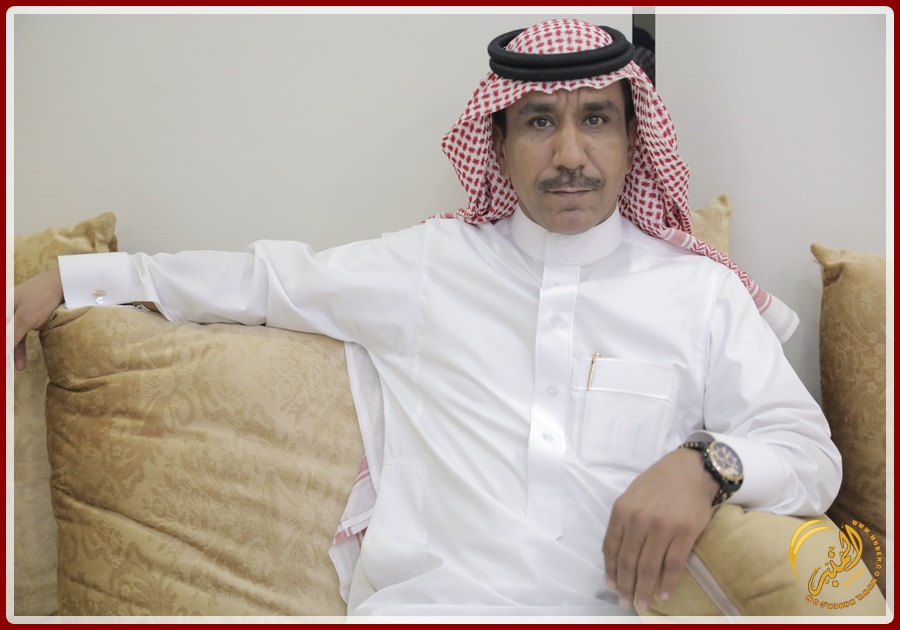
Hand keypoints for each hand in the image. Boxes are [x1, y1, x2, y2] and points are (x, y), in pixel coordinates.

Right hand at [13, 269, 63, 370]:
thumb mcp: (24, 319)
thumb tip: (4, 348)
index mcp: (3, 306)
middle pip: (5, 334)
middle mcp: (6, 309)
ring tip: (19, 368)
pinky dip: (20, 346)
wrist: (63, 284)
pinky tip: (21, 361)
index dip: (4, 346)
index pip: (2, 333)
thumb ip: (10, 336)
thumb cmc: (42, 297)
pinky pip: (19, 334)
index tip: (5, 367)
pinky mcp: (27, 317)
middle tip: (8, 371)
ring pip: (11, 336)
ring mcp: (16, 313)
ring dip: (14, 352)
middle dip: (7, 349)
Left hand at [602, 447, 718, 610]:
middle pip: (628, 561)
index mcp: (622, 510)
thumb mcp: (632, 496)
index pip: (611, 548)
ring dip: (643, 589)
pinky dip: (668, 583)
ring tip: (641, 603)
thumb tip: (614, 552)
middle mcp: (639, 520)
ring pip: (648, 567)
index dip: (611, 571)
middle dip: (625, 586)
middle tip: (625, 602)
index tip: (612, 586)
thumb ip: (622, 521)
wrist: (691, 470)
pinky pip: (673, 565)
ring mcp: (662, 528)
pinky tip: (664, 595)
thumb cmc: (659, 482)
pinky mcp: (684, 534)